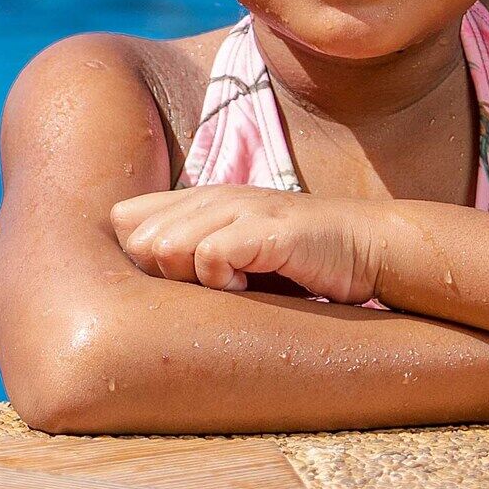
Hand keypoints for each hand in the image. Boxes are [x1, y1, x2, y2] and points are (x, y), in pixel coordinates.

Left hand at [113, 186, 400, 304]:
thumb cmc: (296, 262)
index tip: (170, 283)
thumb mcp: (234, 255)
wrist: (366, 248)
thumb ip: (190, 258)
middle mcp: (211, 198)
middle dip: (159, 275)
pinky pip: (211, 256)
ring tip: (229, 288)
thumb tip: (136, 291)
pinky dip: (222, 281)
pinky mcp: (268, 228)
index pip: (122, 220)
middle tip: (203, 290)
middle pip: (137, 240)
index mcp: (197, 202)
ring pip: (166, 246)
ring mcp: (240, 208)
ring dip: (190, 279)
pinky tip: (248, 286)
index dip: (134, 258)